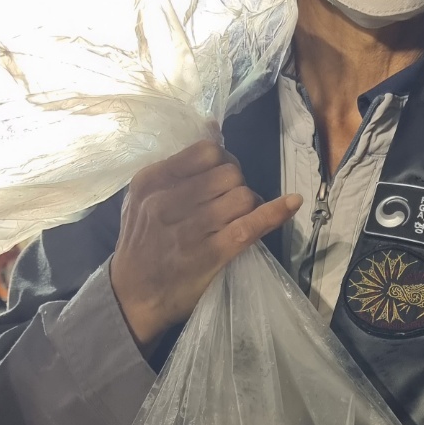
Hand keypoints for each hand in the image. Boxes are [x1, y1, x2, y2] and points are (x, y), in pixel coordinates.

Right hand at [109, 140, 300, 351]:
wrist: (131, 298)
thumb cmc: (141, 245)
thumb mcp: (144, 198)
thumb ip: (177, 165)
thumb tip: (212, 126)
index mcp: (151, 181)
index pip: (206, 152)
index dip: (223, 161)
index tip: (221, 178)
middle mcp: (168, 201)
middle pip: (229, 173)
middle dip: (238, 184)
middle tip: (231, 203)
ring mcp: (190, 229)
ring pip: (243, 196)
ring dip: (249, 205)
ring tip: (237, 219)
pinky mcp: (211, 254)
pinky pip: (251, 225)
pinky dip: (275, 212)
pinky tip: (291, 204)